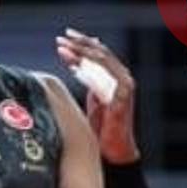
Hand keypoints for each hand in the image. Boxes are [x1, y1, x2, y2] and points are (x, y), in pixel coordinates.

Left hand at [55, 28, 139, 163]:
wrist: (114, 150)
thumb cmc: (102, 127)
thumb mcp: (94, 98)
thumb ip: (89, 80)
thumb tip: (76, 63)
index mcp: (116, 76)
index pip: (99, 53)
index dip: (82, 43)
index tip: (65, 37)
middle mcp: (123, 77)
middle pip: (100, 53)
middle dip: (79, 44)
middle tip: (61, 39)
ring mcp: (125, 84)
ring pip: (101, 60)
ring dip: (80, 53)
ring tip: (62, 48)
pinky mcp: (123, 93)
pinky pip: (105, 75)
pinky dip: (88, 69)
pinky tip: (73, 66)